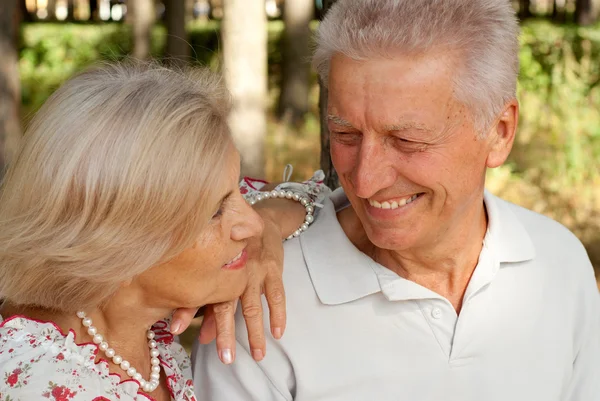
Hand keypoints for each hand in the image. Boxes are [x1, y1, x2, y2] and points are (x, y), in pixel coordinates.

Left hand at [170, 214, 285, 363]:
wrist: (260, 221)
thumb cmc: (232, 247)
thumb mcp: (215, 264)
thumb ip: (202, 296)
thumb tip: (190, 333)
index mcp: (214, 268)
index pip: (198, 291)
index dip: (186, 310)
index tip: (175, 330)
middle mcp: (232, 270)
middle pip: (227, 305)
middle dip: (224, 333)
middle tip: (225, 358)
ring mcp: (254, 270)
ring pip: (253, 305)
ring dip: (256, 332)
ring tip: (258, 356)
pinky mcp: (273, 269)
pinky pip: (276, 294)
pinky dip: (278, 314)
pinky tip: (278, 333)